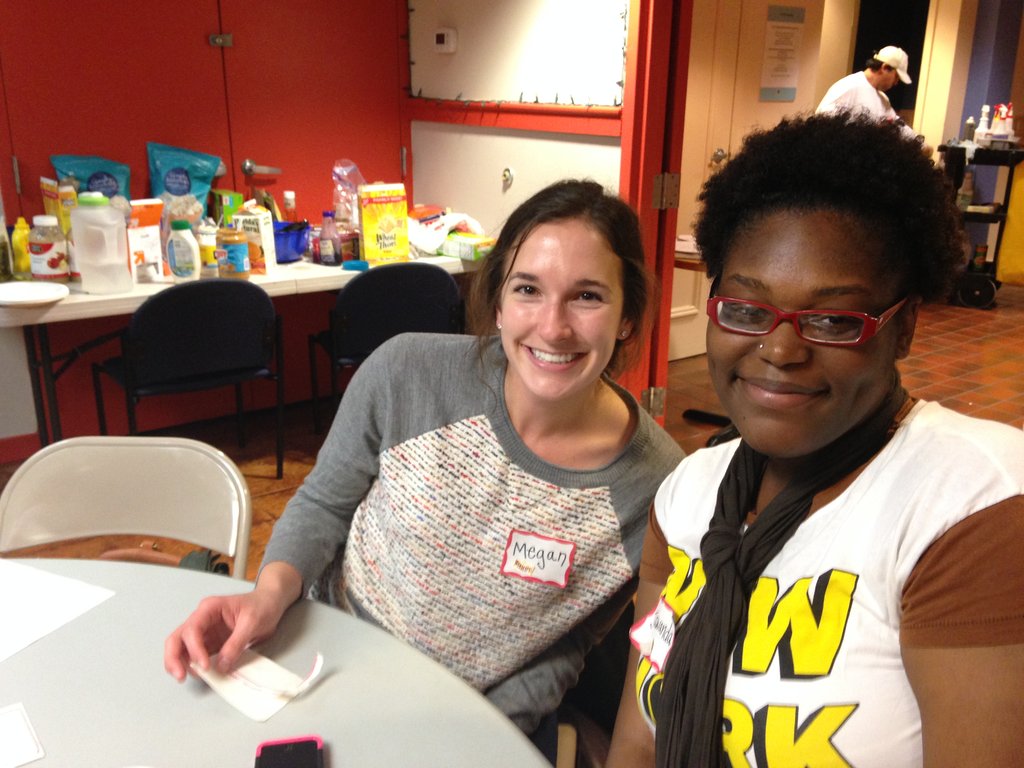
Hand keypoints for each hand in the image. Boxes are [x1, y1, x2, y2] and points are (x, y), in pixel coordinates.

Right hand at [163, 561, 301, 680]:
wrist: (271, 603)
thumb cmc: (262, 606)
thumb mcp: (252, 622)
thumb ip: (236, 643)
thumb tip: (222, 666)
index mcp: (209, 608)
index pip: (192, 629)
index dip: (194, 649)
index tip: (204, 665)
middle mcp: (202, 620)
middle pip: (177, 638)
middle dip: (174, 658)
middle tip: (181, 676)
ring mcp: (205, 633)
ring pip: (181, 649)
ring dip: (181, 664)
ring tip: (192, 677)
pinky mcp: (211, 644)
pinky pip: (196, 657)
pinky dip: (194, 667)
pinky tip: (202, 675)